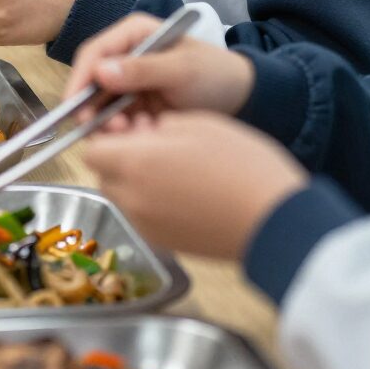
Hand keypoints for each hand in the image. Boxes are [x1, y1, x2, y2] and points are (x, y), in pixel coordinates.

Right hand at [65, 13, 254, 122]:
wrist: (244, 99)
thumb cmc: (216, 74)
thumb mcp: (184, 70)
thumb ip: (143, 70)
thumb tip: (100, 72)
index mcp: (133, 34)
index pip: (94, 54)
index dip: (79, 81)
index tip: (75, 109)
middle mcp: (125, 56)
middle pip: (92, 83)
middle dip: (96, 110)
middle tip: (113, 132)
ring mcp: (130, 82)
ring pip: (102, 106)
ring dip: (111, 124)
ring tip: (136, 134)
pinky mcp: (136, 106)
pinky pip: (118, 121)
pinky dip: (126, 133)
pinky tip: (147, 137)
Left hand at [85, 113, 307, 259]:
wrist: (277, 222)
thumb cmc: (242, 168)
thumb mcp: (197, 124)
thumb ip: (156, 126)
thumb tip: (141, 133)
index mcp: (134, 164)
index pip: (92, 150)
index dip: (108, 136)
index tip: (131, 127)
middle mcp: (132, 199)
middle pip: (105, 174)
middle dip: (122, 158)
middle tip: (157, 145)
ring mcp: (147, 226)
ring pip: (124, 197)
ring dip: (138, 181)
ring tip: (177, 168)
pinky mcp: (166, 244)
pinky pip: (144, 217)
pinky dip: (154, 203)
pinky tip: (187, 191)